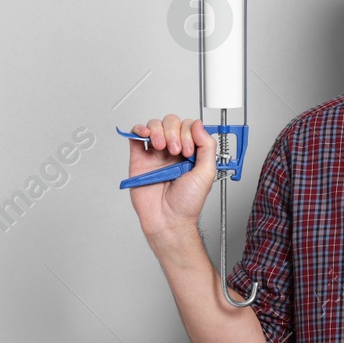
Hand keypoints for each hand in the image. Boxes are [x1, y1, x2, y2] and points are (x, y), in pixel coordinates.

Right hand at [127, 114, 216, 238]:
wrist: (168, 220)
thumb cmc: (187, 203)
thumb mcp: (207, 173)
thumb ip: (207, 146)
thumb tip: (198, 124)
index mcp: (190, 152)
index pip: (188, 127)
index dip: (188, 133)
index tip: (188, 151)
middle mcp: (173, 151)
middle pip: (171, 122)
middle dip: (174, 132)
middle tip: (176, 151)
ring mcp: (155, 154)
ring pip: (154, 126)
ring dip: (158, 130)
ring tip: (161, 148)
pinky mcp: (140, 159)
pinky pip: (136, 136)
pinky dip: (139, 129)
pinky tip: (146, 135)